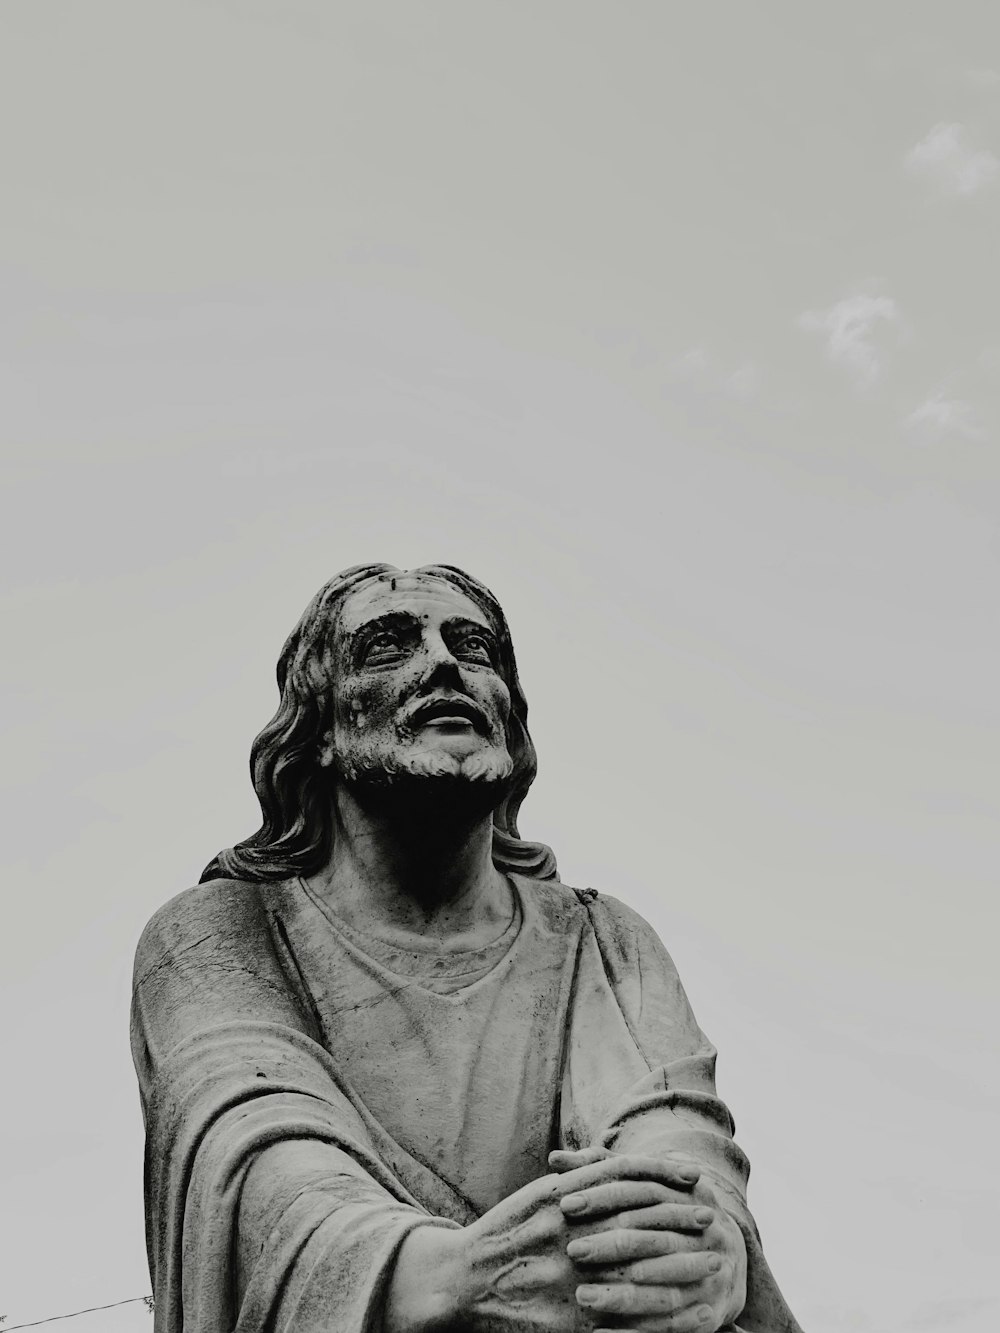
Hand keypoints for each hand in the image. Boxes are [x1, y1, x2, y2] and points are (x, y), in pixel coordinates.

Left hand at [549, 1148, 746, 1331]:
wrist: (726, 1256)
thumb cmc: (666, 1213)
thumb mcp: (642, 1186)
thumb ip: (600, 1169)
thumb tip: (555, 1157)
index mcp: (687, 1193)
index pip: (642, 1191)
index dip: (603, 1196)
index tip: (566, 1205)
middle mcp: (704, 1232)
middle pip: (653, 1238)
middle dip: (611, 1245)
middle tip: (572, 1251)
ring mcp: (710, 1273)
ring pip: (665, 1287)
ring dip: (623, 1294)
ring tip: (582, 1296)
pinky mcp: (710, 1312)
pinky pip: (673, 1328)